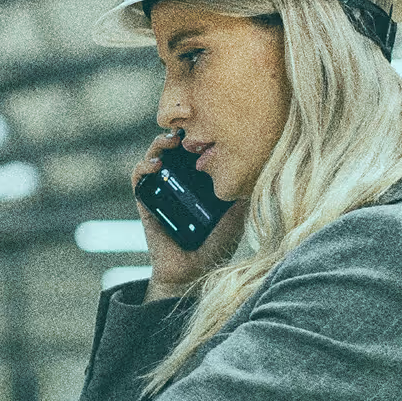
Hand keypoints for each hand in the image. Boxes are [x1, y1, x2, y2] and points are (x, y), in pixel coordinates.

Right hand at [131, 129, 247, 296]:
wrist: (189, 273)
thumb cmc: (214, 248)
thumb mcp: (236, 219)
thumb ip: (244, 198)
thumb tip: (262, 172)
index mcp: (199, 183)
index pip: (196, 152)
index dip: (198, 137)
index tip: (208, 126)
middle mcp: (179, 183)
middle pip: (174, 149)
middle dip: (179, 134)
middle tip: (187, 128)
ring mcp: (161, 190)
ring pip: (155, 157)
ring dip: (159, 144)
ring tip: (170, 141)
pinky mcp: (145, 201)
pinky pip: (139, 178)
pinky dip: (143, 167)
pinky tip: (156, 164)